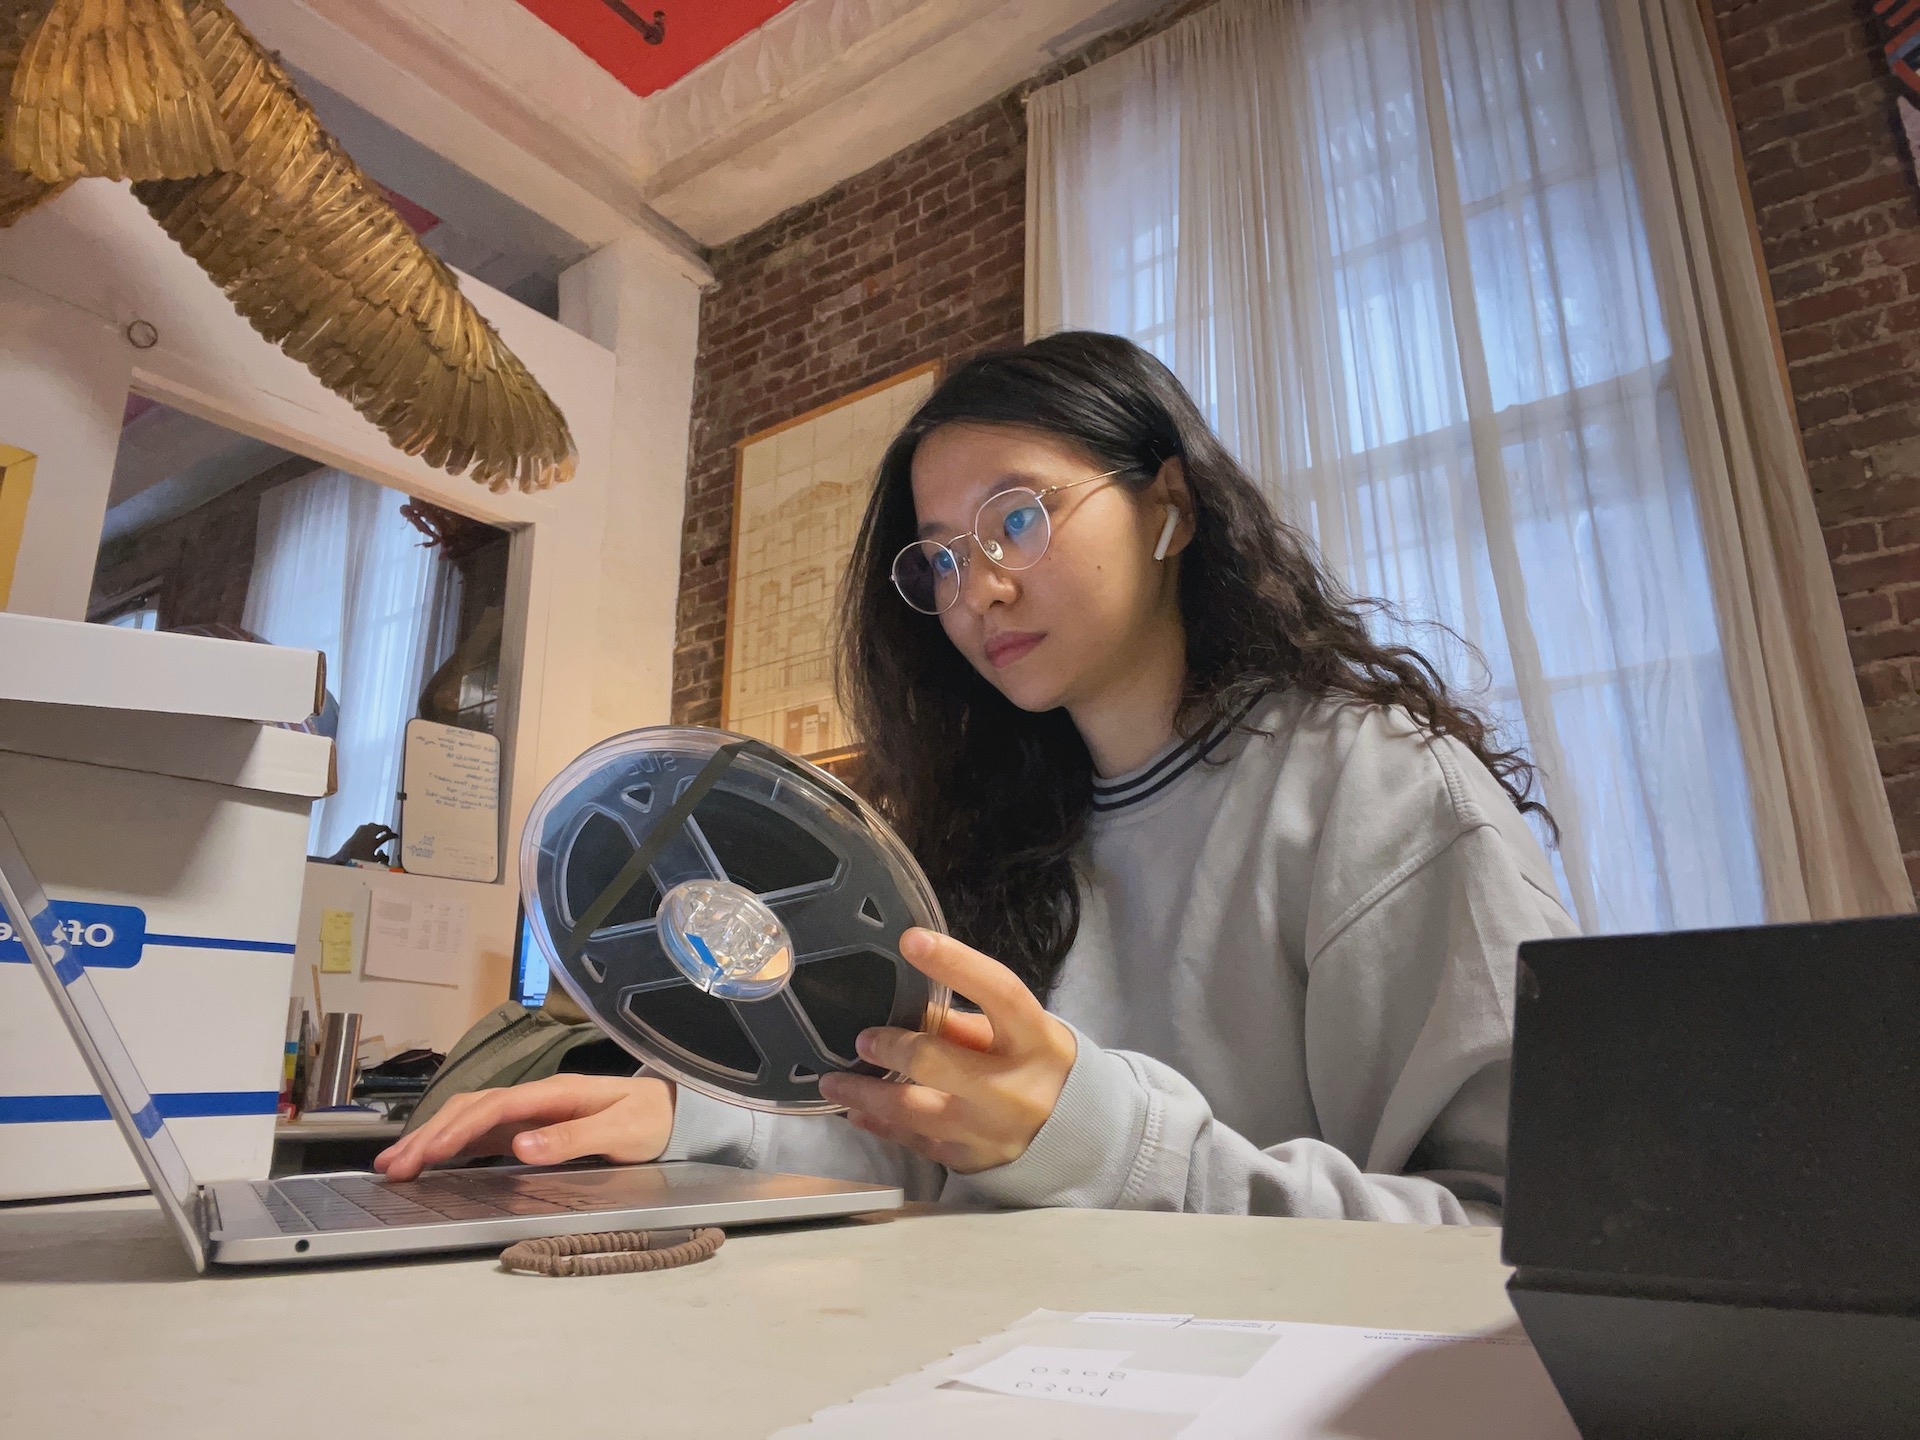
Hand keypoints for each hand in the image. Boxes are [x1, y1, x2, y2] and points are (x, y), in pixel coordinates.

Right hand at [373, 1073, 674, 1180]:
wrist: (671, 1109)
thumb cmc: (649, 1119)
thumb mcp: (621, 1133)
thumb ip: (573, 1138)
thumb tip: (520, 1145)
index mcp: (555, 1093)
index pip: (494, 1108)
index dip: (458, 1130)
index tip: (427, 1154)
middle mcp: (536, 1097)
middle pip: (471, 1109)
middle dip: (429, 1135)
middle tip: (393, 1167)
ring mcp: (531, 1110)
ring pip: (470, 1117)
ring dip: (432, 1137)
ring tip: (396, 1164)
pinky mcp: (531, 1124)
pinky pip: (482, 1131)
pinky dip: (451, 1143)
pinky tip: (430, 1160)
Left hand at [819, 928, 1075, 1173]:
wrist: (1082, 1137)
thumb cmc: (1040, 1065)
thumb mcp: (1023, 1033)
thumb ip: (970, 1022)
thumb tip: (912, 1009)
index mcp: (1034, 1039)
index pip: (997, 992)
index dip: (955, 963)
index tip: (911, 939)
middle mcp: (1014, 1088)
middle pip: (939, 1063)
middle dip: (894, 1049)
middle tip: (862, 1039)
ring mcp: (990, 1131)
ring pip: (916, 1113)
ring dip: (868, 1096)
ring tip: (834, 1081)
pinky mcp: (971, 1161)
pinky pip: (916, 1143)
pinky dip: (882, 1127)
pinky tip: (856, 1113)